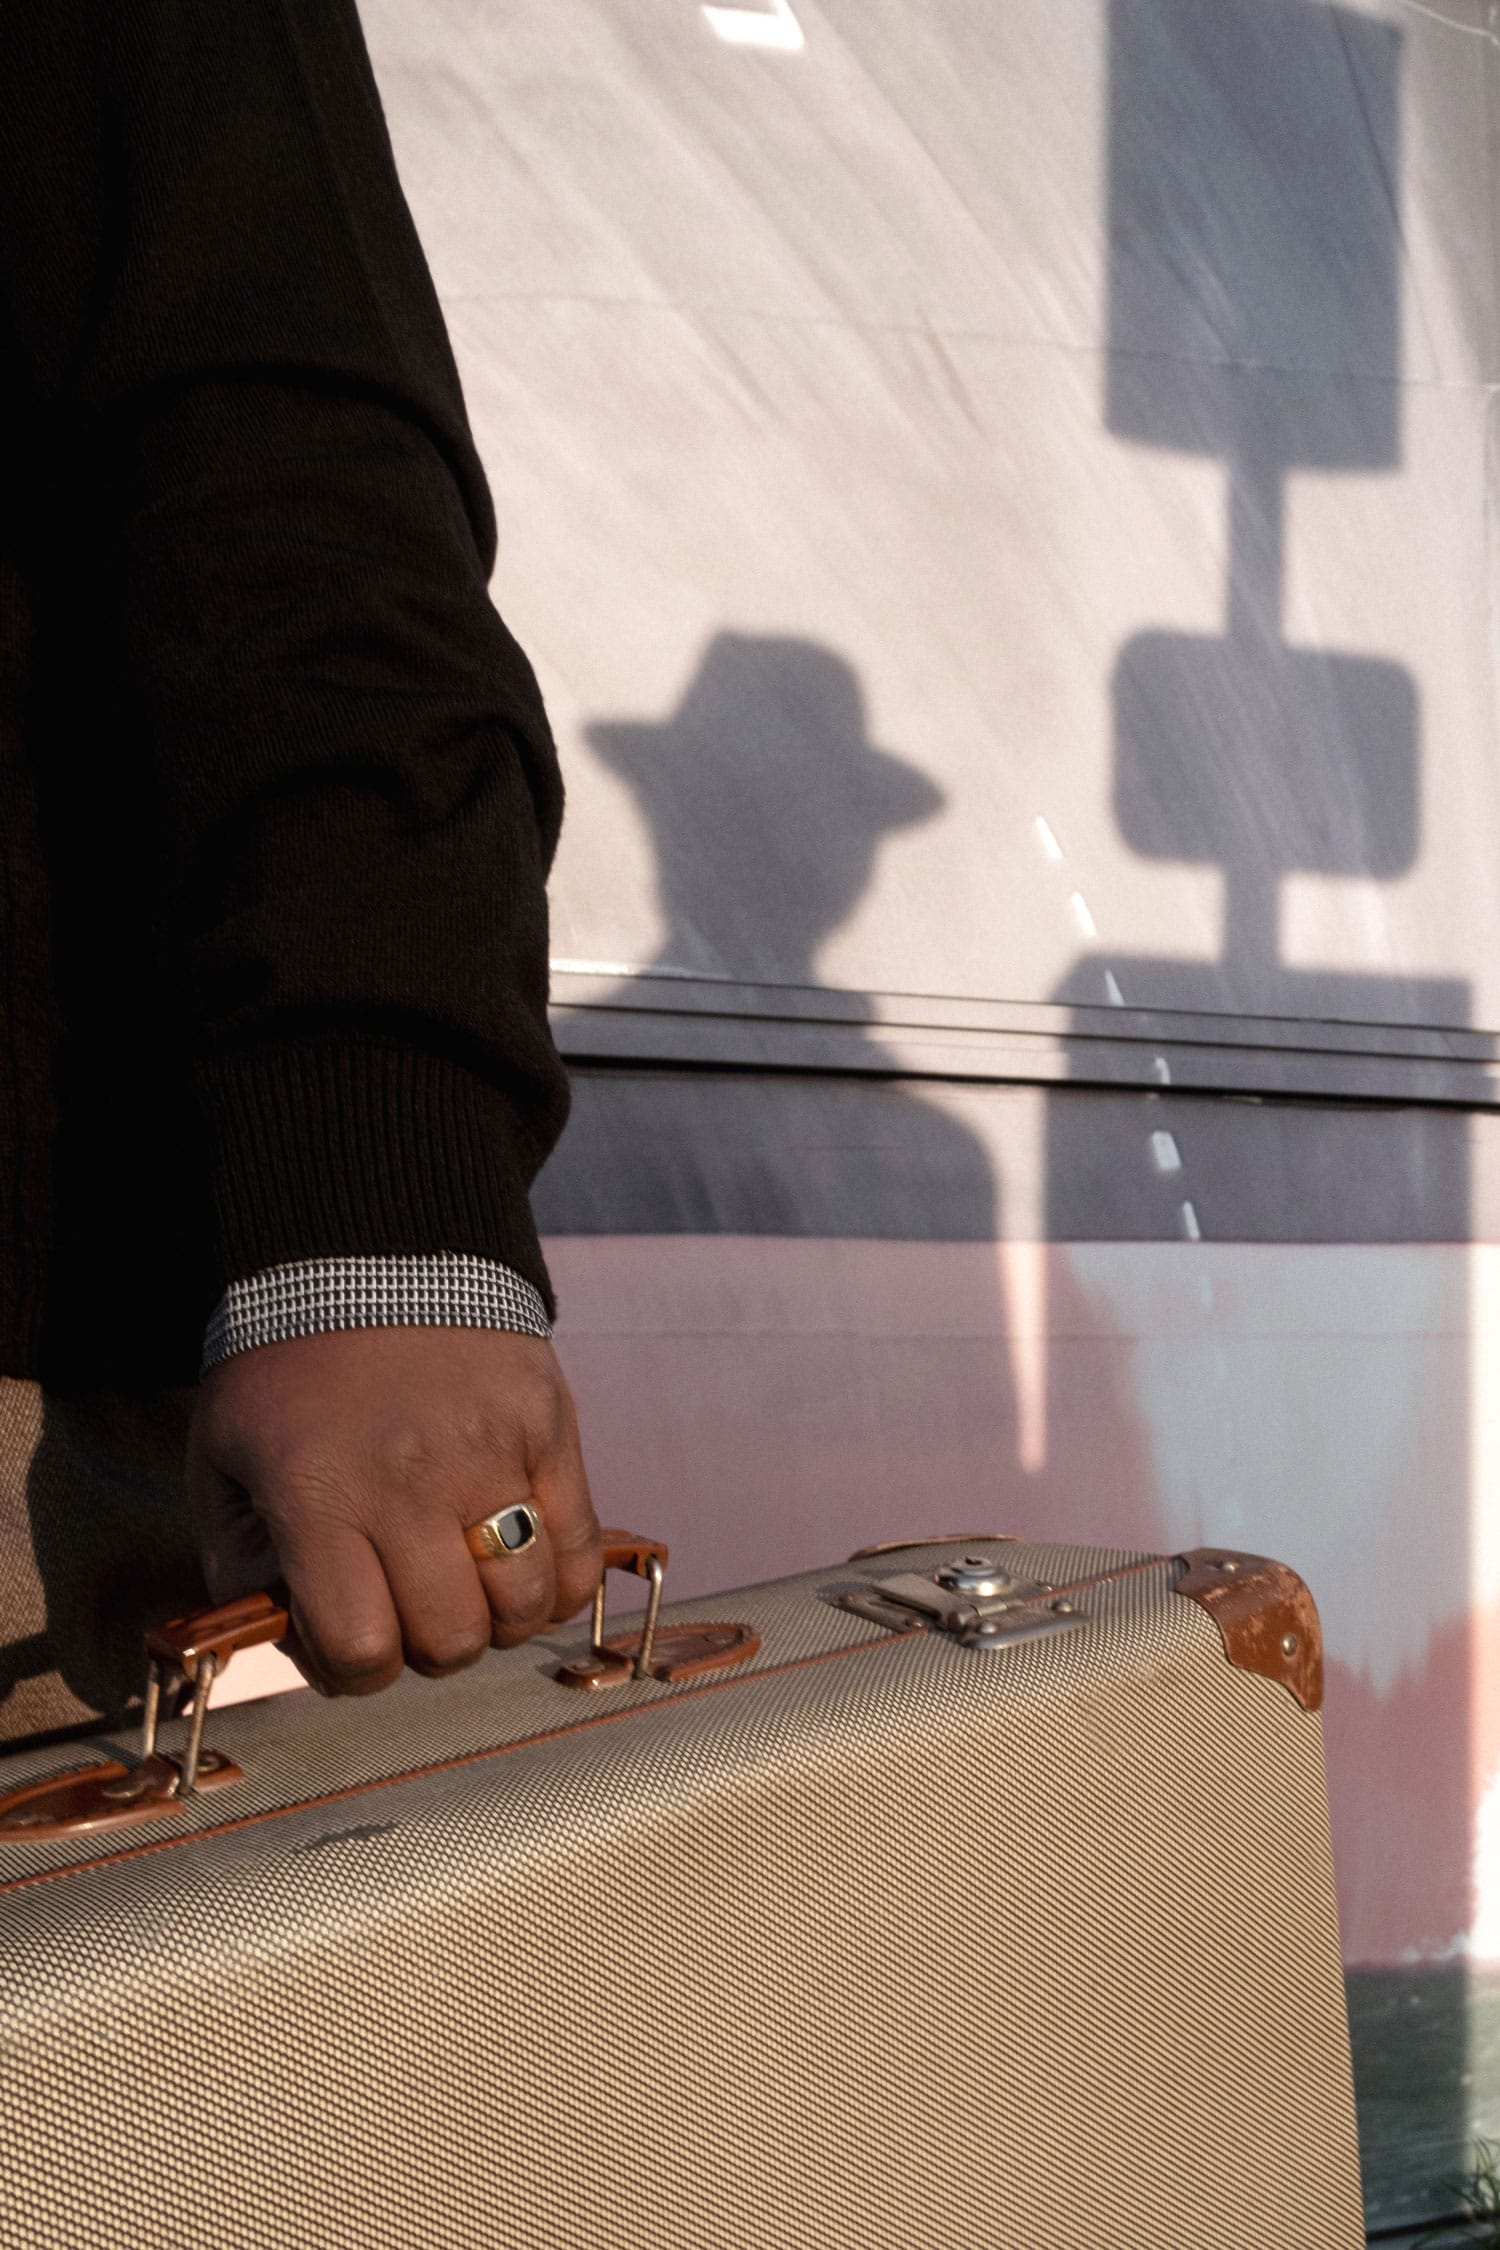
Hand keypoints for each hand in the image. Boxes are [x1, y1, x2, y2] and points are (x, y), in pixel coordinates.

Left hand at [185, 1328, 600, 1694]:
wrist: (371, 1251)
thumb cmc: (288, 1368)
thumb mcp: (222, 1462)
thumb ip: (242, 1564)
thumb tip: (290, 1644)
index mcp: (321, 1496)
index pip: (362, 1648)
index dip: (356, 1670)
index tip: (353, 1641)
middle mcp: (410, 1483)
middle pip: (451, 1639)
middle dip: (429, 1648)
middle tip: (413, 1610)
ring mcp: (490, 1454)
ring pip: (523, 1603)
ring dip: (497, 1619)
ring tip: (471, 1588)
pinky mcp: (548, 1428)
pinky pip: (579, 1548)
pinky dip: (560, 1584)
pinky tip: (527, 1571)